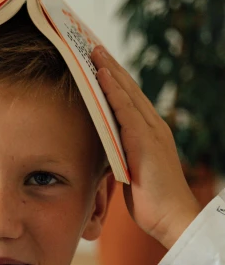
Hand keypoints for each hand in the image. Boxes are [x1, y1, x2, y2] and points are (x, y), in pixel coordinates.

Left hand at [90, 45, 201, 249]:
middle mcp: (152, 126)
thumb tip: (102, 152)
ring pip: (127, 93)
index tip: (97, 61)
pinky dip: (113, 91)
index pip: (128, 99)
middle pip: (128, 88)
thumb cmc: (151, 201)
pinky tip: (102, 75)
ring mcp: (151, 131)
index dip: (113, 78)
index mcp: (148, 133)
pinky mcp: (145, 141)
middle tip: (91, 45)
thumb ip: (119, 156)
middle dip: (110, 66)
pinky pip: (126, 110)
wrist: (172, 218)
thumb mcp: (130, 172)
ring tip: (93, 51)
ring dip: (109, 70)